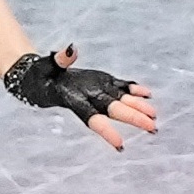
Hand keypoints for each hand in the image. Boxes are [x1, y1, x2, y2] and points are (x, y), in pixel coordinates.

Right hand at [3, 45, 155, 143]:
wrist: (39, 78)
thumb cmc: (38, 75)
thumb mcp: (44, 67)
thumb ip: (58, 60)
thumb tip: (70, 49)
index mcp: (74, 100)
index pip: (93, 119)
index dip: (107, 131)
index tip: (120, 144)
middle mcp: (89, 98)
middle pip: (114, 111)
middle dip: (133, 118)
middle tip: (152, 127)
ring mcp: (97, 91)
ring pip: (121, 101)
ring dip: (138, 107)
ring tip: (155, 115)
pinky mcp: (101, 82)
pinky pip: (120, 87)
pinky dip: (134, 90)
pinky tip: (148, 94)